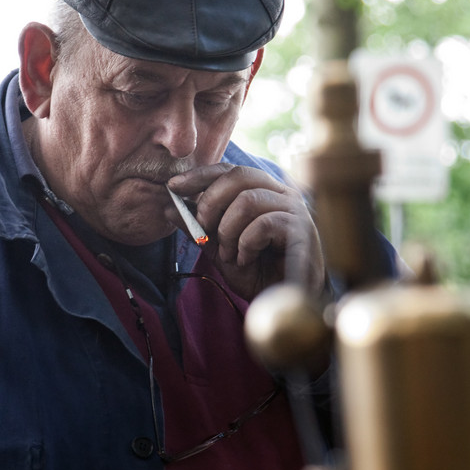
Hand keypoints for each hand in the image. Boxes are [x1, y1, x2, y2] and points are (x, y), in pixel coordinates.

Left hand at [167, 164, 325, 300]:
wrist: (281, 299)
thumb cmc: (256, 271)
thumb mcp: (218, 248)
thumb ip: (198, 228)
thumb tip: (168, 209)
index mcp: (262, 191)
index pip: (229, 170)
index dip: (200, 175)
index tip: (173, 186)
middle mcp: (280, 193)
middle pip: (239, 176)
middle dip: (210, 202)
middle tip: (203, 229)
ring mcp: (293, 209)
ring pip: (248, 201)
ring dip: (228, 231)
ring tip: (229, 254)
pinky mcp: (301, 229)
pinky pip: (264, 224)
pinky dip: (246, 245)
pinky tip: (246, 260)